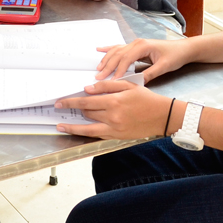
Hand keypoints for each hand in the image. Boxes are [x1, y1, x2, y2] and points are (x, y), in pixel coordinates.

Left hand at [55, 79, 170, 139]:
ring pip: (88, 127)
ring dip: (74, 125)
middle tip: (62, 108)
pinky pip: (97, 135)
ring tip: (62, 125)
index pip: (86, 101)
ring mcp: (114, 128)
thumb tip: (88, 88)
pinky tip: (77, 131)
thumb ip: (107, 86)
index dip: (71, 102)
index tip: (60, 102)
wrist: (162, 116)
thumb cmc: (146, 99)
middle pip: (86, 113)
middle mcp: (112, 116)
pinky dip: (85, 133)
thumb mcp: (128, 85)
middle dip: (74, 110)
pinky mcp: (117, 136)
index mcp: (114, 101)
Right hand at [94, 38, 191, 82]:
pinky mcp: (136, 46)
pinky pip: (119, 47)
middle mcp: (137, 43)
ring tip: (98, 69)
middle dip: (108, 66)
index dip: (118, 70)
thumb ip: (149, 74)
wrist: (183, 49)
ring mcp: (135, 43)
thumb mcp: (164, 67)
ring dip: (106, 59)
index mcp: (143, 46)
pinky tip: (99, 49)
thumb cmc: (175, 56)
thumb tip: (136, 82)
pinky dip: (109, 49)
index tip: (112, 80)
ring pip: (116, 51)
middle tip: (99, 77)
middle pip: (118, 54)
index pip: (126, 59)